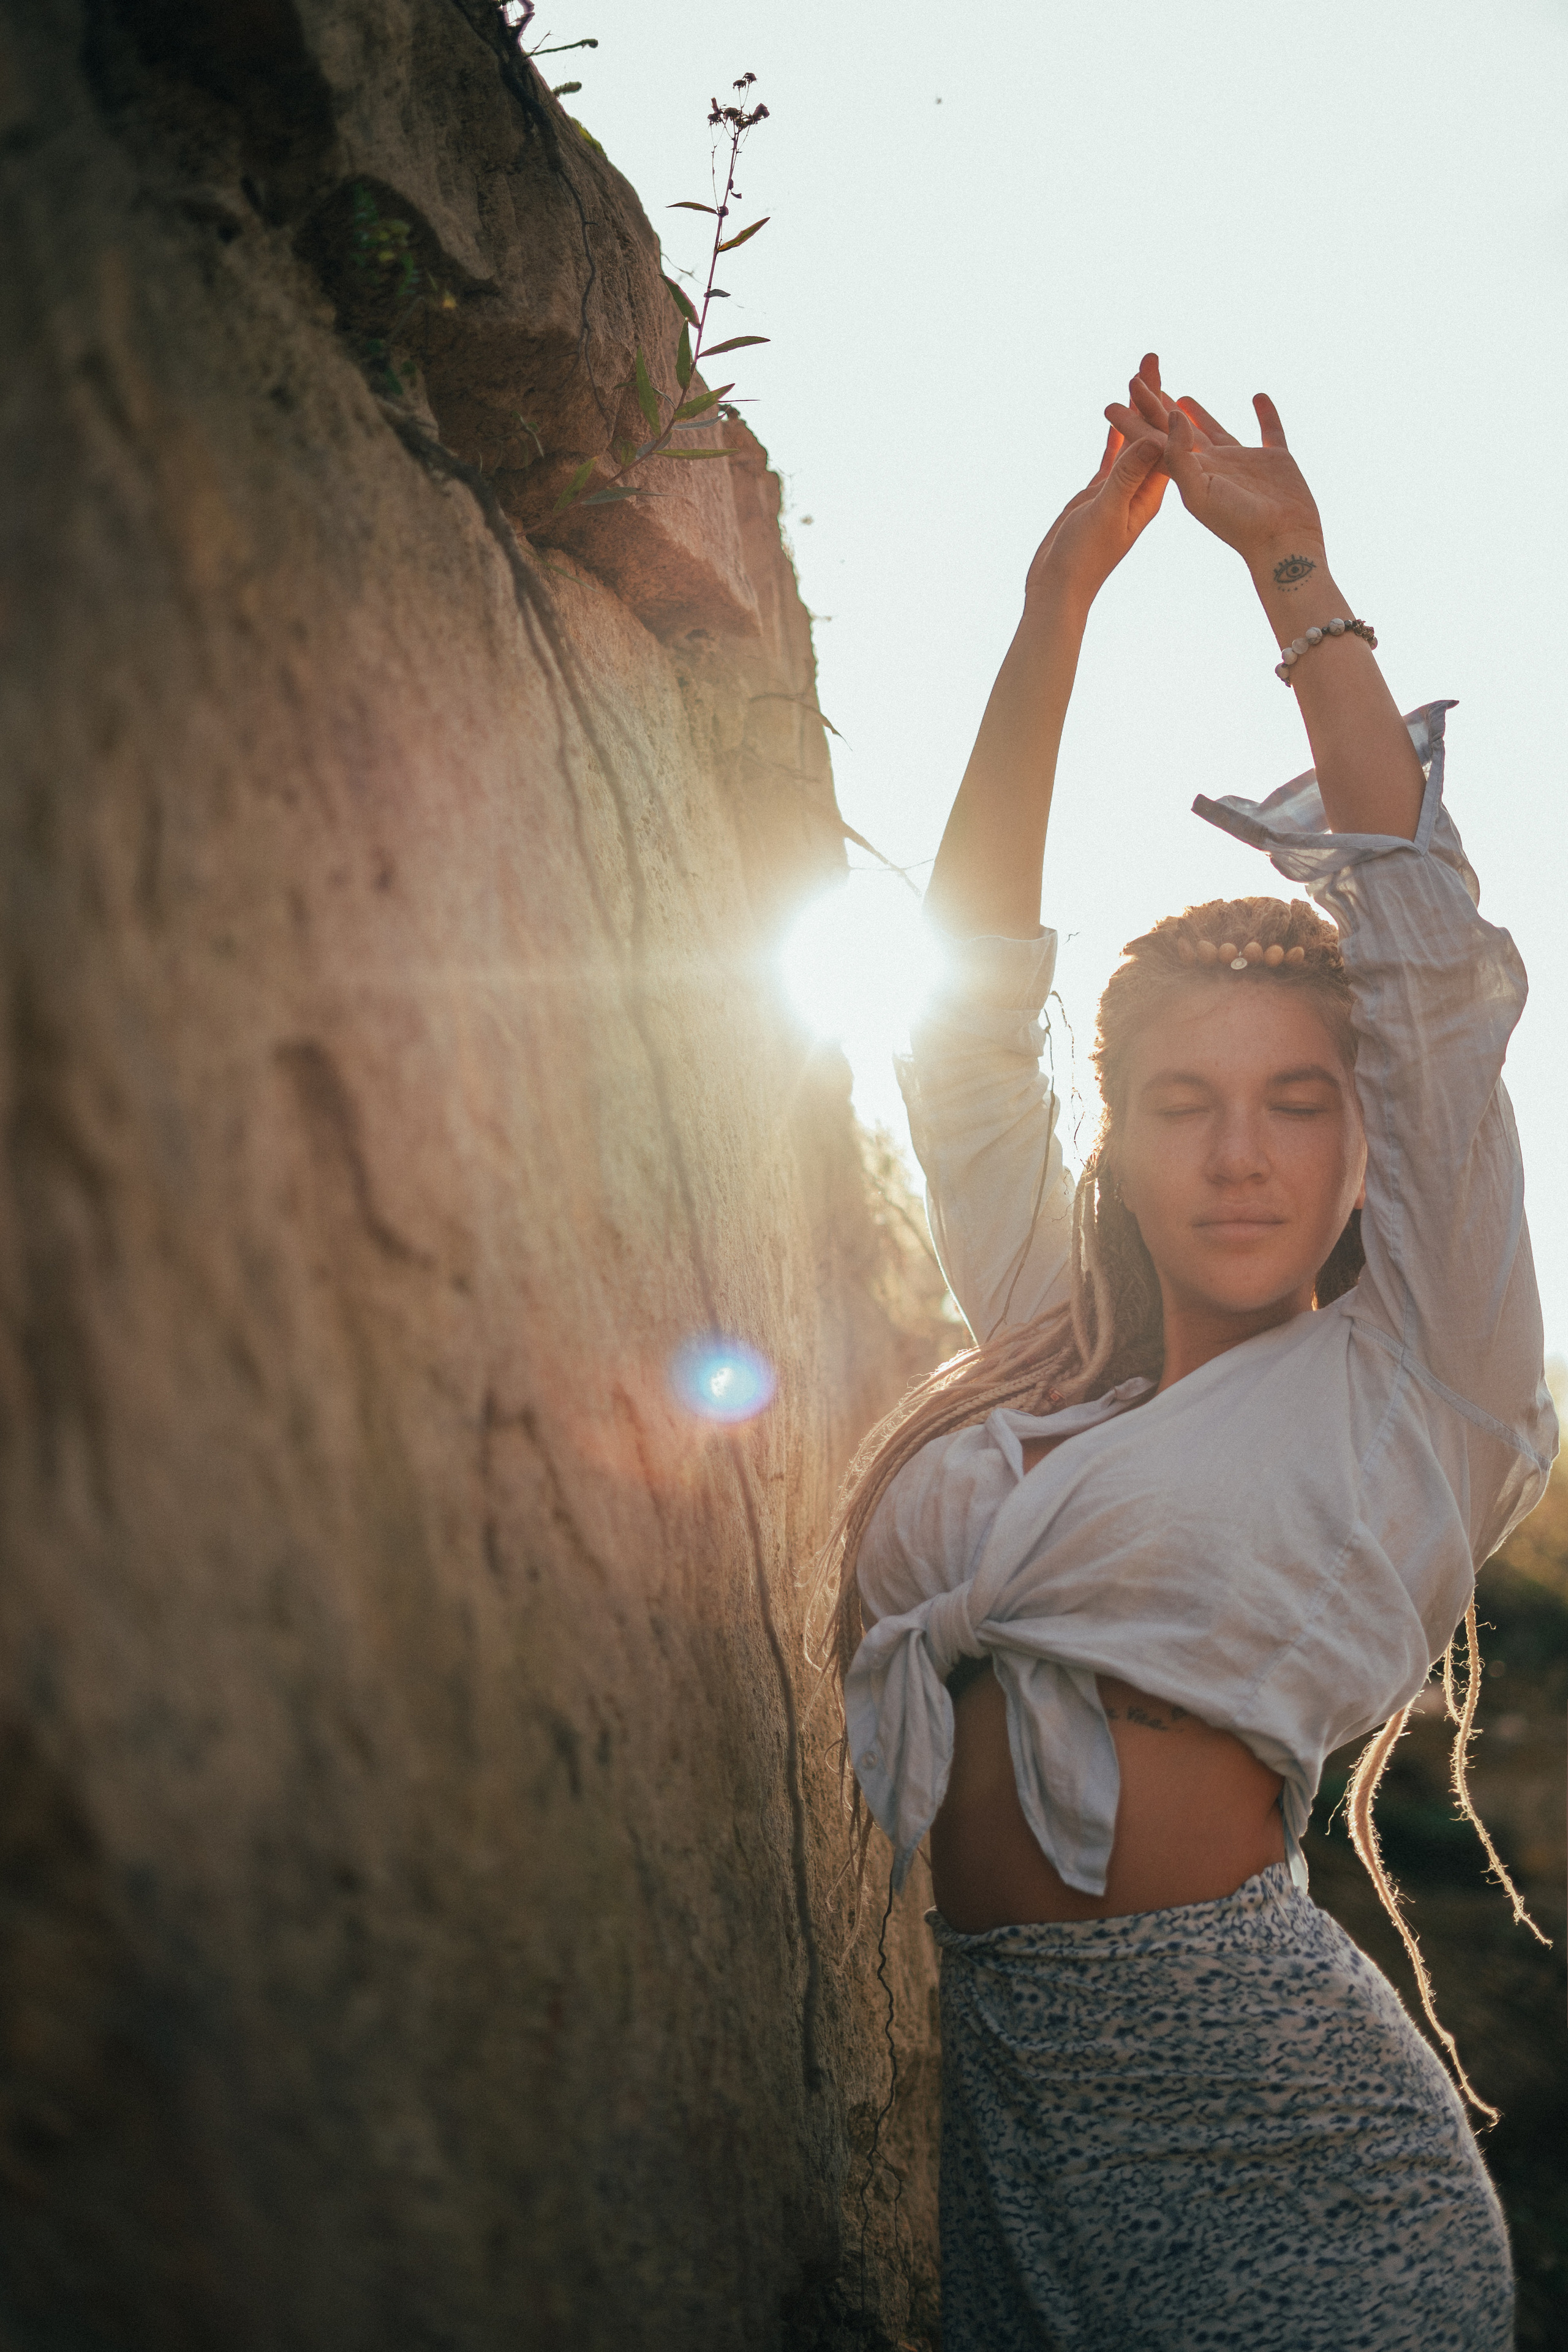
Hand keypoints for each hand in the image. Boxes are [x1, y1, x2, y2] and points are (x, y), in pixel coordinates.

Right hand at [1025, 352, 1170, 608]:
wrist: (1060, 587)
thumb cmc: (1083, 558)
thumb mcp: (1107, 513)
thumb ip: (1127, 477)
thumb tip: (1155, 439)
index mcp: (1149, 493)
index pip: (1161, 442)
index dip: (1160, 406)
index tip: (1160, 375)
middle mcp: (1140, 488)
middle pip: (1150, 432)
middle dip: (1151, 395)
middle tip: (1151, 356)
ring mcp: (1120, 490)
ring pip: (1132, 439)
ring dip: (1134, 408)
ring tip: (1136, 373)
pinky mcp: (1101, 495)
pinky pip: (1113, 456)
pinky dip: (1116, 434)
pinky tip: (1117, 416)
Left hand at [1106, 376, 1324, 578]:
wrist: (1283, 543)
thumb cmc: (1238, 525)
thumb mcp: (1196, 494)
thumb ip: (1178, 456)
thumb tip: (1171, 415)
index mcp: (1190, 475)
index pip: (1153, 441)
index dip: (1134, 421)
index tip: (1112, 402)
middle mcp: (1212, 468)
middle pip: (1177, 431)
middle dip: (1156, 407)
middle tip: (1135, 383)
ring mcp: (1243, 464)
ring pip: (1214, 431)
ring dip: (1198, 415)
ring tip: (1181, 396)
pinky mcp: (1276, 461)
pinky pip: (1269, 431)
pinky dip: (1265, 414)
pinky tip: (1258, 397)